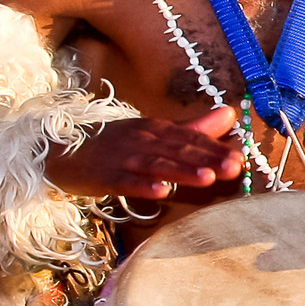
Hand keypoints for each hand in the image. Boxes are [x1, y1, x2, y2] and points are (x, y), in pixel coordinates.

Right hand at [48, 105, 243, 198]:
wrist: (63, 151)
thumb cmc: (117, 144)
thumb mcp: (156, 133)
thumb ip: (194, 128)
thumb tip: (230, 113)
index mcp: (157, 129)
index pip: (191, 138)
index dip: (216, 148)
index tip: (241, 157)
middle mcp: (143, 140)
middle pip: (179, 150)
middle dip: (207, 159)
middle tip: (234, 168)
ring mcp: (123, 158)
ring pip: (157, 165)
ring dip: (182, 171)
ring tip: (207, 179)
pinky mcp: (105, 176)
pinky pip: (125, 182)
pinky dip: (142, 186)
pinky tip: (160, 192)